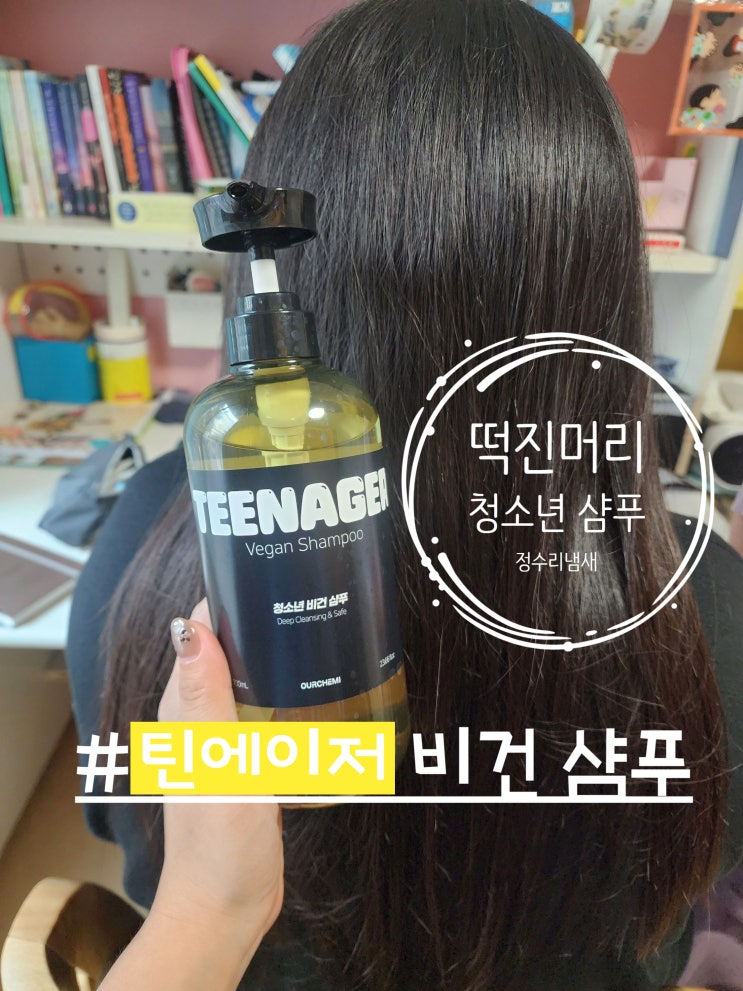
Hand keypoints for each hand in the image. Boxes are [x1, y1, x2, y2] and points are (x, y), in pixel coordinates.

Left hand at [99, 601, 283, 990]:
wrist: (232, 904)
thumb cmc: (218, 841)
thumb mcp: (217, 763)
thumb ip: (205, 696)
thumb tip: (190, 626)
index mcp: (184, 704)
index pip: (202, 628)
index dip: (230, 594)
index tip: (270, 570)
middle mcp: (202, 712)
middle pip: (232, 646)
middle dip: (264, 616)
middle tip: (311, 593)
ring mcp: (227, 733)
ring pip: (255, 674)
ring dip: (280, 650)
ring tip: (324, 626)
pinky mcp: (251, 755)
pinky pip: (270, 705)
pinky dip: (291, 686)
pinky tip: (321, 684)